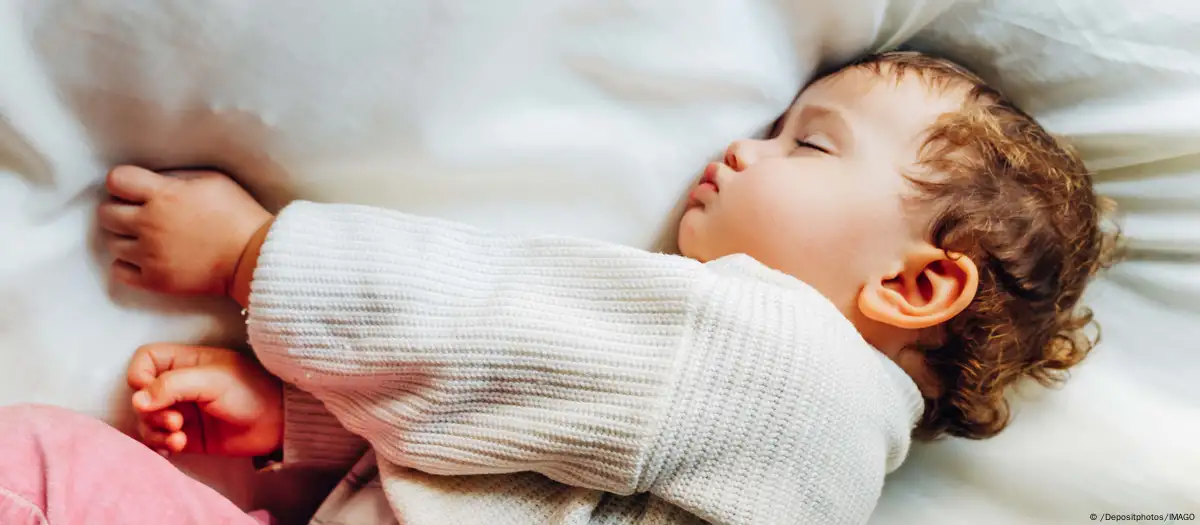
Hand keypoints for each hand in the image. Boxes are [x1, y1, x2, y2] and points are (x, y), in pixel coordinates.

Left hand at [98, 166, 272, 295]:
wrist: (256, 257)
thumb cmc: (239, 215)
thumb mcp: (213, 180)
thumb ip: (177, 178)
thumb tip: (152, 179)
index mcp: (164, 195)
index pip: (116, 180)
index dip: (123, 183)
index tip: (135, 190)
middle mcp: (150, 224)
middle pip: (106, 213)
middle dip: (120, 210)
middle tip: (139, 215)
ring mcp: (150, 255)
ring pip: (111, 242)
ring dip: (126, 238)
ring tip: (147, 239)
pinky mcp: (155, 280)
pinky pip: (119, 271)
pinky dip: (128, 264)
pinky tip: (146, 259)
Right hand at [127, 343, 283, 456]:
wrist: (276, 424)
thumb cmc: (250, 391)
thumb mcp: (212, 380)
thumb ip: (172, 386)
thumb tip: (137, 400)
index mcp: (185, 362)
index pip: (145, 360)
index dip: (140, 376)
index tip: (151, 392)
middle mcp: (178, 385)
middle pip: (140, 395)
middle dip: (151, 412)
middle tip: (176, 422)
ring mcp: (181, 410)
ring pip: (146, 420)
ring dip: (155, 431)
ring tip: (179, 437)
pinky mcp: (185, 435)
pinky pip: (158, 440)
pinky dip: (161, 445)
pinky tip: (178, 447)